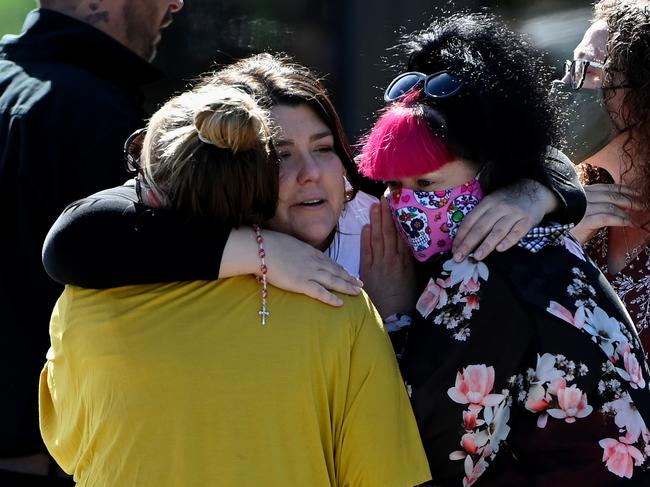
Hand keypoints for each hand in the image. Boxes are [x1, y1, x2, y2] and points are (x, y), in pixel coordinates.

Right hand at [220, 228, 361, 306]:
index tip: (348, 273)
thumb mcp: (287, 243)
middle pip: (336, 271)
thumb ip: (294, 250)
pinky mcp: (302, 284)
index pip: (329, 261)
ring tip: (357, 293)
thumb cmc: (269, 244)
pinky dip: (332, 298)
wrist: (262, 249)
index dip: (340, 268)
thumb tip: (292, 253)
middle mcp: (314, 262)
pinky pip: (320, 292)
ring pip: (333, 281)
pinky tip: (341, 303)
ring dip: (347, 287)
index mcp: (310, 252)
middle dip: (349, 278)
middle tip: (360, 284)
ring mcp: (309, 272)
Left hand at [360, 198, 416, 318]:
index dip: (399, 219)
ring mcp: (380, 264)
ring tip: (375, 206)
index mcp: (406, 260)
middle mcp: (393, 259)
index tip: (398, 205)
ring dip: (376, 221)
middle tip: (385, 198)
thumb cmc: (405, 299)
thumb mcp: (413, 278)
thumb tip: (411, 247)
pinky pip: (367, 251)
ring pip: (378, 238)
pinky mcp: (368, 271)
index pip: (402, 235)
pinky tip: (365, 227)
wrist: (394, 316)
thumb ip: (411, 261)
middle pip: (390, 232)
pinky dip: (365, 238)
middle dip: (387, 214)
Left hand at [452, 179, 554, 261]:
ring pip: (497, 230)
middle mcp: (499, 207)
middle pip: (481, 227)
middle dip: (468, 243)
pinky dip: (508, 240)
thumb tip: (463, 241)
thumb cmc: (507, 201)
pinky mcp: (527, 221)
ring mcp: (514, 214)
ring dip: (486, 244)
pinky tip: (500, 249)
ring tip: (476, 257)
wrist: (535, 190)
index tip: (454, 250)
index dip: (461, 236)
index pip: (470, 221)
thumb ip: (480, 218)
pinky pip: (517, 232)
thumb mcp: (492, 203)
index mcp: (487, 203)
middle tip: (459, 258)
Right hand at [570, 184, 641, 243]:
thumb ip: (596, 206)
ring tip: (636, 217)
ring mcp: (583, 208)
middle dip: (629, 199)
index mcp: (581, 193)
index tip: (637, 192)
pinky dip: (621, 220)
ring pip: (611, 206)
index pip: (606, 187)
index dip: (623, 189)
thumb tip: (617, 207)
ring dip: (627, 212)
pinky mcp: (584, 221)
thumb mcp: (581, 212)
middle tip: (642, 205)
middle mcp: (582, 198)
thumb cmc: (566, 227)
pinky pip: (607, 217)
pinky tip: (629, 223)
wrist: (553, 239)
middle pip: (611, 195)